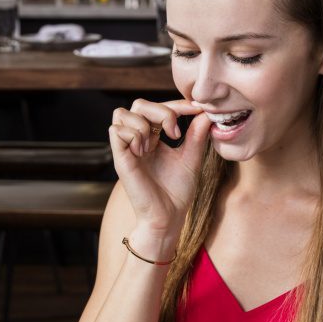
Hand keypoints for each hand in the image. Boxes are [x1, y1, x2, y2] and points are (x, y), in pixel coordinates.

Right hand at [109, 98, 210, 238]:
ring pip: (123, 113)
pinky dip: (133, 135)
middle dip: (161, 111)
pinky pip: (116, 130)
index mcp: (155, 137)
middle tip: (175, 132)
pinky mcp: (120, 159)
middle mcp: (139, 140)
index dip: (177, 104)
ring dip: (144, 123)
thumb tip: (206, 114)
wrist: (168, 217)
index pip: (159, 107)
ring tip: (155, 145)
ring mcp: (128, 148)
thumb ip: (197, 136)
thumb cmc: (178, 192)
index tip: (198, 109)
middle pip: (139, 104)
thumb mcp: (192, 159)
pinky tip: (144, 152)